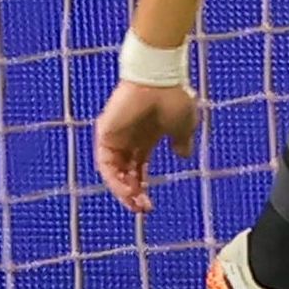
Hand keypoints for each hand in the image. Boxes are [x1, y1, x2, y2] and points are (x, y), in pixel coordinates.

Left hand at [93, 78, 202, 213]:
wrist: (160, 78)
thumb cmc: (173, 97)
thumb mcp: (183, 126)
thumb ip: (181, 142)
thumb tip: (183, 155)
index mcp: (146, 137)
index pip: (138, 168)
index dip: (142, 187)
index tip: (149, 205)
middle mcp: (129, 138)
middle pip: (125, 173)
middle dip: (132, 193)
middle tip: (142, 210)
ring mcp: (116, 135)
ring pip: (113, 172)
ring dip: (123, 191)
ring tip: (135, 204)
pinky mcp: (105, 132)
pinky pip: (106, 164)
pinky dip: (115, 180)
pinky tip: (128, 191)